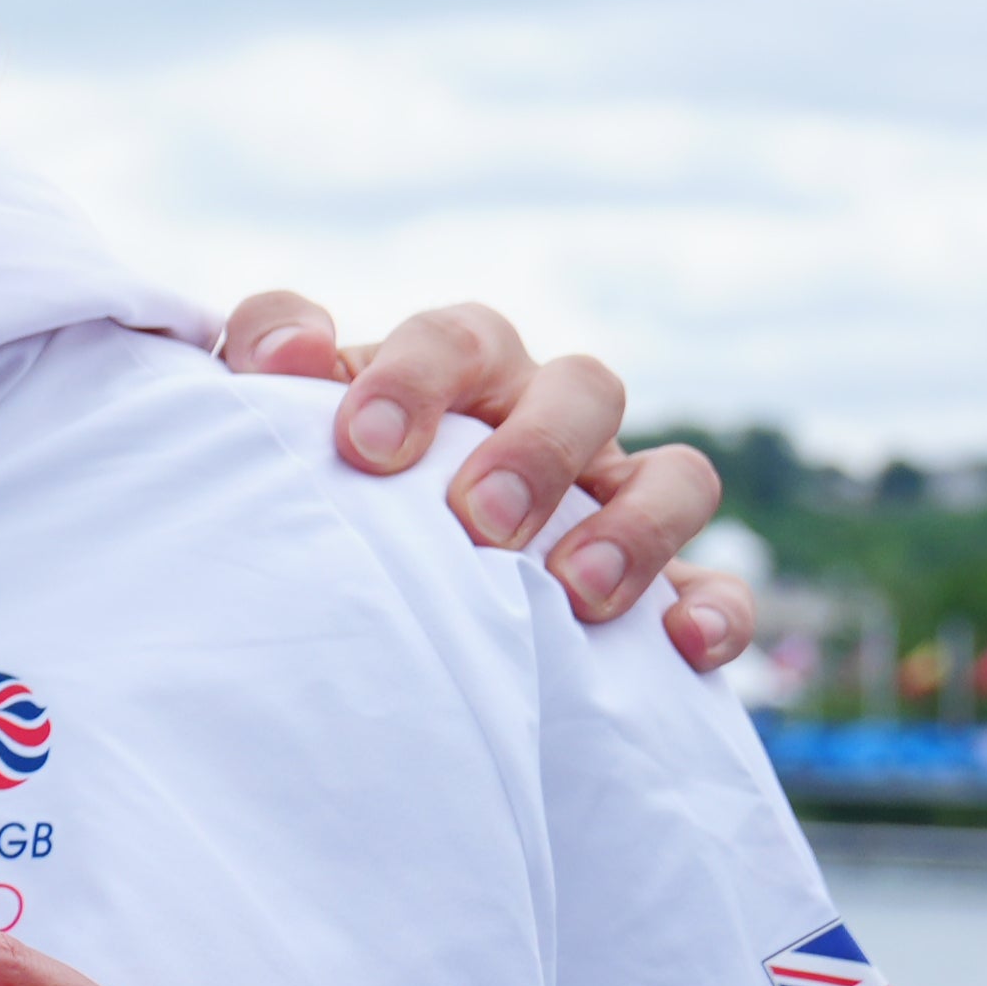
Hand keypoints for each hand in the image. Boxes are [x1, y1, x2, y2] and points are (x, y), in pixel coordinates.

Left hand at [218, 290, 746, 667]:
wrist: (363, 577)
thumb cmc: (325, 477)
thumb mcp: (281, 414)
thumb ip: (269, 354)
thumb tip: (286, 355)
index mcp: (461, 372)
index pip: (458, 339)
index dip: (416, 379)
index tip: (362, 447)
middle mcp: (548, 421)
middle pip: (582, 389)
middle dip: (533, 452)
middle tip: (475, 522)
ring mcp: (613, 499)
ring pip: (676, 474)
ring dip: (635, 527)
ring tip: (574, 589)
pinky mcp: (661, 585)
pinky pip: (717, 585)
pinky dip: (713, 607)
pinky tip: (681, 646)